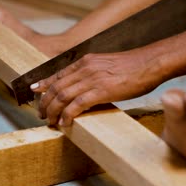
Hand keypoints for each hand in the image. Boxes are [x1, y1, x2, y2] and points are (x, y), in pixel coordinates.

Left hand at [30, 49, 163, 125]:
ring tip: (50, 122)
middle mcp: (85, 68)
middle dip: (45, 102)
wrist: (150, 62)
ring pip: (62, 97)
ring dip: (53, 111)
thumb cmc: (133, 66)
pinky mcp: (101, 91)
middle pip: (56, 87)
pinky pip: (77, 105)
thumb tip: (85, 87)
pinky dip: (67, 115)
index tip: (34, 91)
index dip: (44, 84)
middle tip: (41, 114)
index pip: (58, 74)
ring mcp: (92, 79)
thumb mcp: (106, 65)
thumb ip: (93, 73)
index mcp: (85, 62)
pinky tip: (65, 123)